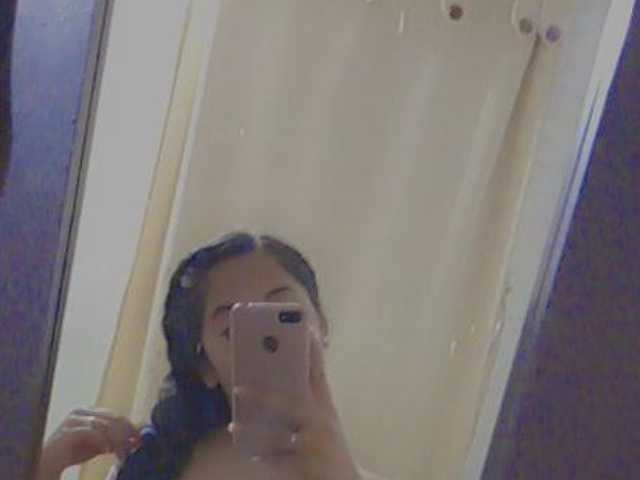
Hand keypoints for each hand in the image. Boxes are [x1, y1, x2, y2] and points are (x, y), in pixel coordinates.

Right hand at [37, 408, 140, 478]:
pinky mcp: (68, 430)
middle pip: (113, 419)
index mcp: (90, 412)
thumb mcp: (98, 444)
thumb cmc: (72, 452)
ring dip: (116, 440)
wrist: (47, 462)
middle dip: (126, 434)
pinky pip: (92, 432)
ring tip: (120, 452)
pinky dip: (102, 441)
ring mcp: (74, 420)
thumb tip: (134, 439)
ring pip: (105, 425)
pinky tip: (106, 450)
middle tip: (133, 447)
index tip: (139, 440)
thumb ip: (114, 439)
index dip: (130, 428)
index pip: (116, 416)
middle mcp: (82, 412)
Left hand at [231, 331, 360, 479]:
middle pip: (289, 403)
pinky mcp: (309, 465)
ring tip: (234, 425)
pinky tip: (251, 455)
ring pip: (279, 435)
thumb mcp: (326, 421)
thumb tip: (279, 384)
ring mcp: (315, 444)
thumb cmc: (331, 446)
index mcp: (325, 407)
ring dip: (255, 430)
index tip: (305, 329)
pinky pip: (281, 461)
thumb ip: (309, 402)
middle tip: (237, 389)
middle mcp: (321, 422)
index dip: (312, 351)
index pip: (318, 373)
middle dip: (262, 396)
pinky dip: (265, 459)